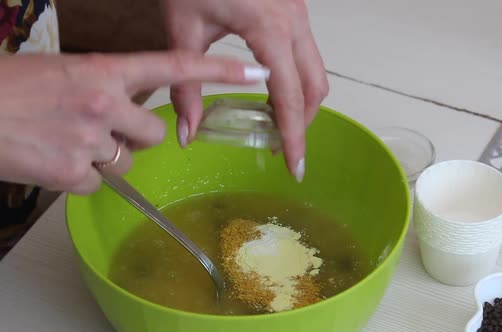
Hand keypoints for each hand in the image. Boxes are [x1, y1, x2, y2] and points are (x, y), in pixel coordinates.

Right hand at [0, 51, 267, 193]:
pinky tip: (53, 160)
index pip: (176, 66)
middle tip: (101, 129)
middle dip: (136, 136)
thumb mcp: (66, 72)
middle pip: (155, 133)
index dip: (219, 68)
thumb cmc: (9, 87)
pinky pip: (97, 184)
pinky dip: (79, 178)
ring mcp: (90, 140)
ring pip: (127, 161)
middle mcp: (105, 103)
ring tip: (66, 142)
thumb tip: (125, 111)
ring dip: (106, 158)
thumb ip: (105, 87)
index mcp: (104, 69)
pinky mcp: (71, 173)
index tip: (255, 70)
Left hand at [161, 0, 329, 181]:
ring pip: (317, 71)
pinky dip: (297, 81)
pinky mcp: (295, 10)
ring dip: (303, 102)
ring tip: (275, 124)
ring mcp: (299, 15)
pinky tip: (273, 92)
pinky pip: (308, 55)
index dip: (294, 135)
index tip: (295, 166)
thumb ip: (187, 85)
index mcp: (269, 29)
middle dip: (302, 123)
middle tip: (281, 148)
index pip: (289, 96)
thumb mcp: (184, 28)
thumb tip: (186, 133)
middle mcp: (294, 23)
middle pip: (315, 87)